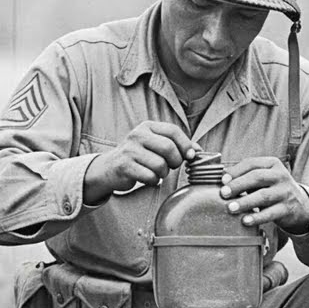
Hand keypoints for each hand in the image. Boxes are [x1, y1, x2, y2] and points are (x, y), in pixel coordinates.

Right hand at [83, 121, 197, 203]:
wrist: (110, 168)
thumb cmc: (139, 157)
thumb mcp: (155, 145)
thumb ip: (176, 145)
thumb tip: (198, 151)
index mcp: (147, 127)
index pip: (173, 131)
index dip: (186, 145)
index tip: (190, 156)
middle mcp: (137, 135)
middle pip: (168, 148)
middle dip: (175, 161)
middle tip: (170, 166)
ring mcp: (129, 150)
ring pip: (160, 165)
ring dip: (163, 173)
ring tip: (156, 172)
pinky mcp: (125, 166)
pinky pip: (150, 177)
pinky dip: (153, 181)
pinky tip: (147, 178)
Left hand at [219, 157, 308, 232]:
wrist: (299, 205)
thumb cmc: (273, 189)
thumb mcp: (263, 178)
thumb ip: (245, 176)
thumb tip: (221, 178)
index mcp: (272, 164)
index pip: (252, 163)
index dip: (236, 171)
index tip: (223, 180)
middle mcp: (280, 176)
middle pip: (257, 177)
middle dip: (238, 185)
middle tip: (224, 194)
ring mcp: (285, 192)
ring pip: (263, 196)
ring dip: (245, 202)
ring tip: (231, 208)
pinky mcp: (287, 208)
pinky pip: (270, 213)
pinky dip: (257, 217)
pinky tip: (245, 221)